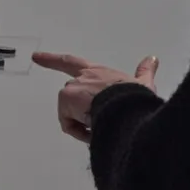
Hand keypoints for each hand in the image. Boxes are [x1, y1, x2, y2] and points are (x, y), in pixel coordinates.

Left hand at [33, 51, 159, 142]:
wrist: (128, 108)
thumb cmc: (135, 97)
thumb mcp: (142, 84)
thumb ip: (145, 71)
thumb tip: (153, 59)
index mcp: (98, 72)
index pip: (72, 62)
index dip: (53, 60)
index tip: (36, 57)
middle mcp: (82, 77)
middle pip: (71, 99)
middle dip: (81, 114)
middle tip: (101, 124)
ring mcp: (73, 89)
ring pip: (71, 114)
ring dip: (85, 124)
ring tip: (103, 127)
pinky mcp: (67, 100)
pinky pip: (69, 125)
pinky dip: (81, 132)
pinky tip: (96, 132)